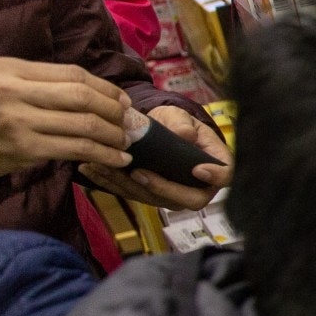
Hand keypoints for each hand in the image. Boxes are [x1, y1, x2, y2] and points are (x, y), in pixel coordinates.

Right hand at [0, 57, 131, 179]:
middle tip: (129, 121)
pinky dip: (103, 155)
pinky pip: (75, 149)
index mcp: (9, 69)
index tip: (122, 99)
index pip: (72, 74)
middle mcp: (12, 91)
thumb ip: (38, 81)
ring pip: (83, 125)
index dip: (104, 87)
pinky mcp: (23, 149)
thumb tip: (93, 91)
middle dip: (114, 110)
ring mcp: (17, 121)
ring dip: (113, 135)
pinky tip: (117, 158)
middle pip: (81, 96)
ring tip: (126, 142)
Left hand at [79, 105, 230, 210]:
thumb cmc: (176, 123)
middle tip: (138, 173)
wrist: (159, 130)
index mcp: (214, 165)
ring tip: (104, 166)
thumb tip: (185, 134)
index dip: (214, 176)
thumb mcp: (180, 116)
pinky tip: (90, 169)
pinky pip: (132, 195)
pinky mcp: (149, 196)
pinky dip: (110, 183)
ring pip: (155, 200)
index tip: (198, 169)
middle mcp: (197, 186)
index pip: (224, 177)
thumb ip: (182, 123)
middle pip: (188, 199)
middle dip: (161, 188)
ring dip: (128, 186)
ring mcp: (173, 195)